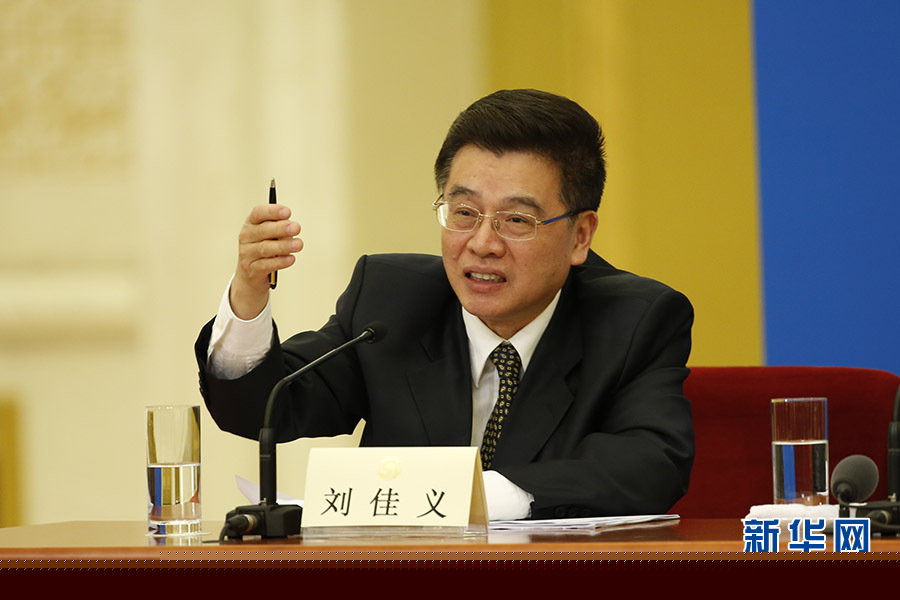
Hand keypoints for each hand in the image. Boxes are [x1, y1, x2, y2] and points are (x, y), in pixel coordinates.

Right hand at [230, 204, 301, 318]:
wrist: (251, 276)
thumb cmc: (265, 249)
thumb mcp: (271, 236)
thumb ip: (280, 231)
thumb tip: (292, 228)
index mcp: (251, 223)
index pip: (259, 213)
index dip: (272, 211)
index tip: (288, 212)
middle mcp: (246, 236)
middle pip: (263, 230)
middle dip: (281, 228)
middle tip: (296, 228)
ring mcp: (247, 254)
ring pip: (265, 248)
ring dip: (283, 246)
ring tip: (298, 244)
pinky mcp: (252, 269)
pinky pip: (267, 265)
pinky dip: (280, 261)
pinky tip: (291, 259)